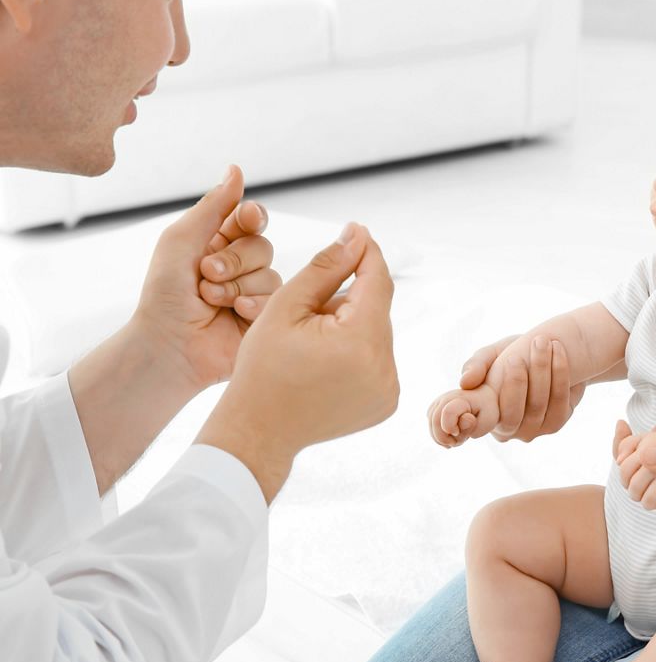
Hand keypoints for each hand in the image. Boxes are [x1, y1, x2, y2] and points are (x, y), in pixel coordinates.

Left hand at [133, 165, 280, 391]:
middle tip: (207, 274)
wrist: (169, 345)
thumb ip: (213, 206)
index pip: (250, 219)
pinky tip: (233, 316)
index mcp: (218, 243)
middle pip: (262, 246)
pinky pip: (277, 301)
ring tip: (211, 301)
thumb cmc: (165, 295)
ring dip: (237, 287)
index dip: (252, 217)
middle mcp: (239, 266)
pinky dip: (252, 306)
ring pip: (271, 274)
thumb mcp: (182, 241)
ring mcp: (254, 293)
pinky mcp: (265, 319)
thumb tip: (236, 169)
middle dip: (234, 260)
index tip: (245, 219)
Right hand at [196, 223, 398, 501]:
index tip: (356, 231)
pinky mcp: (387, 403)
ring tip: (313, 337)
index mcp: (361, 342)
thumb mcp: (285, 307)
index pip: (377, 281)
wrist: (259, 430)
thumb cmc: (262, 368)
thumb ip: (325, 268)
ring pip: (377, 334)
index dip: (366, 253)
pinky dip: (357, 350)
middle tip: (312, 302)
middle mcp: (385, 368)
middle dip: (350, 296)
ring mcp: (389, 389)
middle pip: (377, 309)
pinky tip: (325, 359)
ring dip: (353, 324)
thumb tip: (357, 237)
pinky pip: (378, 360)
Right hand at [429, 385, 498, 446]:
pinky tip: (452, 437)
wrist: (483, 400)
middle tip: (459, 441)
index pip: (447, 413)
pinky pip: (430, 428)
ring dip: (443, 439)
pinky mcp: (433, 410)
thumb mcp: (488, 421)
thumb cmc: (487, 412)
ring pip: (431, 427)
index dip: (450, 428)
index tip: (460, 432)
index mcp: (460, 398)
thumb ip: (476, 426)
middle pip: (435, 422)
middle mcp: (445, 398)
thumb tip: (462, 422)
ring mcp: (437, 403)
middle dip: (445, 438)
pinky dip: (439, 437)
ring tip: (459, 437)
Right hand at [460, 335, 583, 441]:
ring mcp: (531, 431)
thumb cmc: (510, 355)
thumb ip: (477, 365)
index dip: (500, 392)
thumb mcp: (491, 355)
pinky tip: (559, 352)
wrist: (543, 356)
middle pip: (512, 413)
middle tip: (530, 348)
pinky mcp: (554, 425)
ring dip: (543, 370)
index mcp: (483, 415)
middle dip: (522, 379)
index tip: (511, 360)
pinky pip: (559, 404)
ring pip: (537, 406)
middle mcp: (505, 431)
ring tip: (545, 342)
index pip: (482, 419)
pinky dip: (561, 375)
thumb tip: (465, 382)